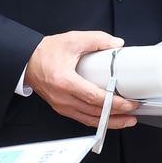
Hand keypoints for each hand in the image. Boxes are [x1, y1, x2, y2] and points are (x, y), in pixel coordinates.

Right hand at [24, 31, 138, 130]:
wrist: (27, 60)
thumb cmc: (46, 52)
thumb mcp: (73, 40)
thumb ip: (97, 40)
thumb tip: (117, 44)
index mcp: (65, 81)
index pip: (95, 98)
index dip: (115, 103)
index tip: (129, 103)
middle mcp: (62, 97)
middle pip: (95, 113)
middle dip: (117, 115)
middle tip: (134, 112)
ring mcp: (61, 105)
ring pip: (89, 119)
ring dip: (110, 122)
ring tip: (127, 119)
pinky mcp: (61, 108)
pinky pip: (82, 118)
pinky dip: (97, 120)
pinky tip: (108, 119)